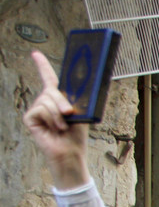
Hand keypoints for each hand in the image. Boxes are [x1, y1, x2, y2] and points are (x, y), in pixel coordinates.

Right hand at [23, 51, 89, 189]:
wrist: (70, 152)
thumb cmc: (76, 136)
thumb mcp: (79, 114)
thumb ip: (73, 102)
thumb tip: (72, 98)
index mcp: (58, 99)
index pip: (48, 78)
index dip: (42, 65)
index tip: (35, 54)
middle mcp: (45, 102)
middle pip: (51, 90)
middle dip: (62, 101)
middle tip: (70, 114)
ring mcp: (36, 109)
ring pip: (46, 100)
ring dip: (58, 115)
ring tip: (62, 128)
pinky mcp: (30, 117)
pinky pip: (41, 109)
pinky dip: (51, 119)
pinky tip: (53, 129)